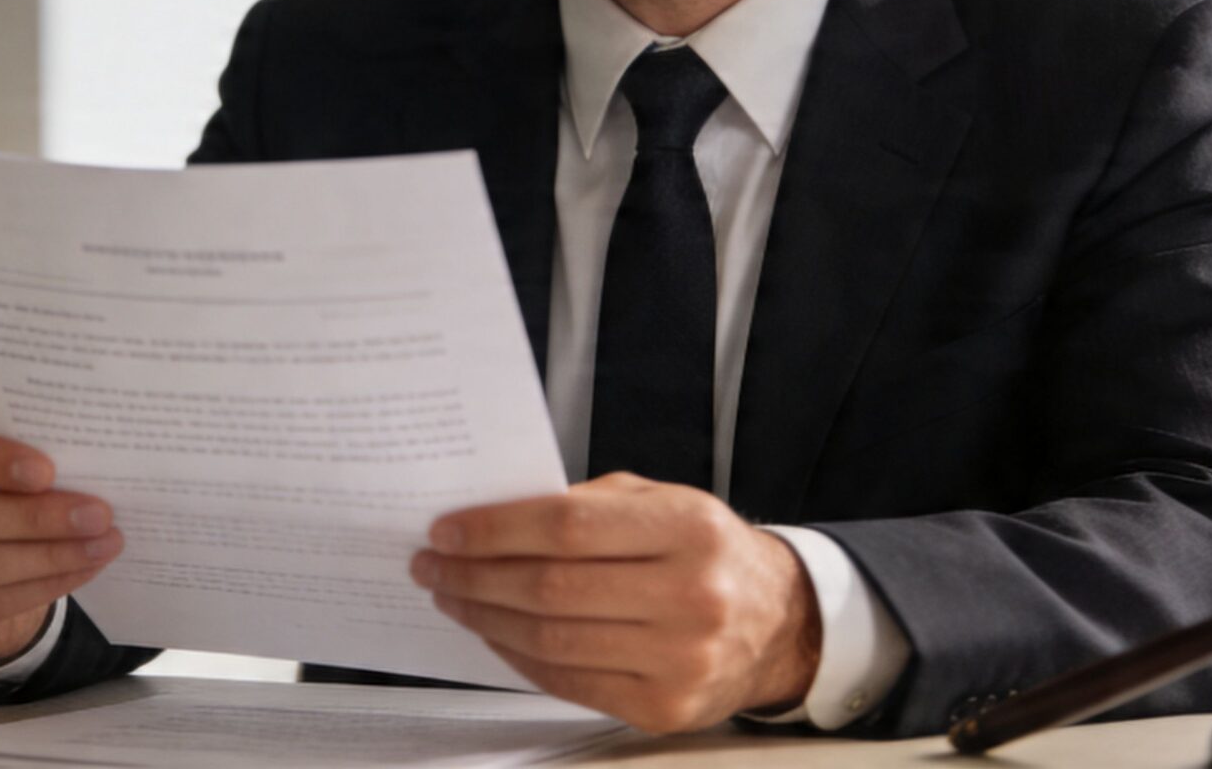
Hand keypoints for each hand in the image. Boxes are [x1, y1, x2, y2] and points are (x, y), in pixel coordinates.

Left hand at [411, 474, 819, 733]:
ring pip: (552, 640)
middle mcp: (690, 596)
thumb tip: (493, 518)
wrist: (779, 623)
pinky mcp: (663, 709)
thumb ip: (586, 505)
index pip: (567, 526)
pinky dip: (518, 657)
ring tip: (453, 596)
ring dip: (485, 618)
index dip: (495, 530)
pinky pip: (568, 683)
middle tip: (432, 565)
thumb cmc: (707, 554)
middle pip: (551, 587)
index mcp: (687, 528)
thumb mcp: (661, 502)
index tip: (447, 530)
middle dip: (475, 575)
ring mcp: (680, 660)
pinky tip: (494, 633)